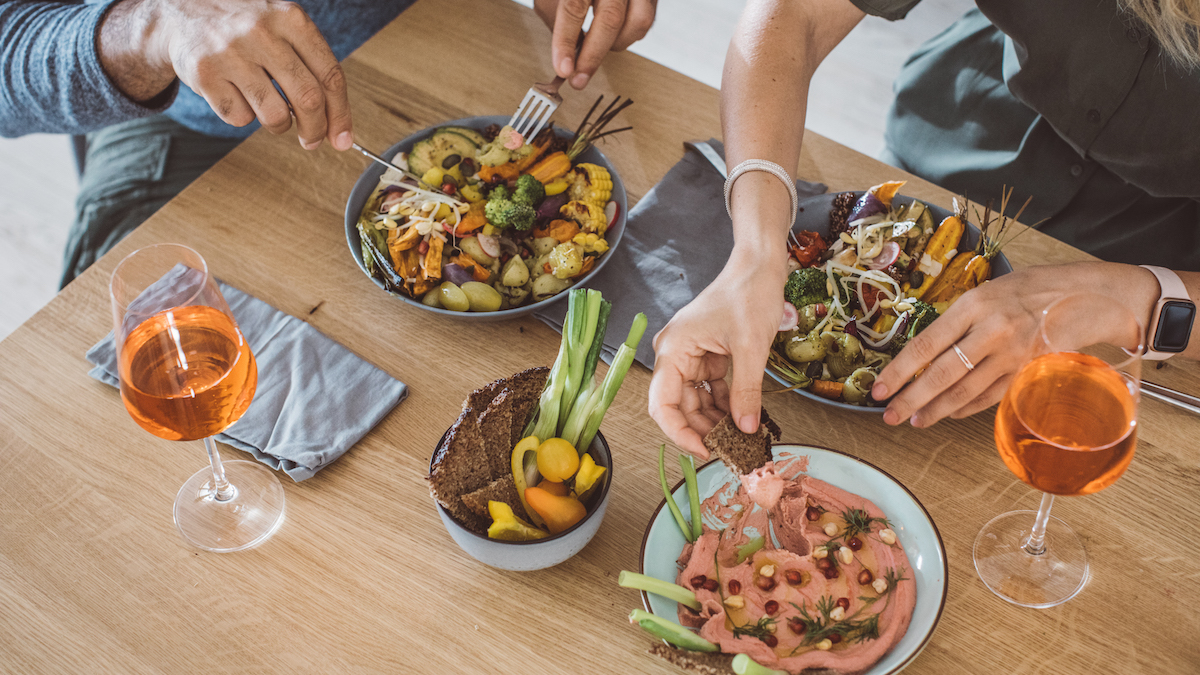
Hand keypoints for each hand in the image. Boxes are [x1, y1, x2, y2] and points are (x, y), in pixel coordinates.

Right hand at [102, 0, 352, 149]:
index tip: (342, 139)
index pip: (330, 76)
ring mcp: (231, 52)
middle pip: (308, 99)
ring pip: (275, 115)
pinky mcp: (205, 73)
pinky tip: (236, 94)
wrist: (180, 11)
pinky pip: (239, 117)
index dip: (341, 115)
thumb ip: (312, 66)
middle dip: (316, 129)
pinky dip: (244, 116)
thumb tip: (338, 127)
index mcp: (290, 18)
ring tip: (273, 113)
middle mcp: (262, 31)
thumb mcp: (282, 28)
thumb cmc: (243, 26)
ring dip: (280, 126)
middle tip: (313, 141)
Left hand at [533, 0, 656, 88]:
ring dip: (614, 45)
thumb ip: (554, 14)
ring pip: (638, 24)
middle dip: (592, 56)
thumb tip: (566, 52)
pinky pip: (645, 21)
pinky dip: (626, 34)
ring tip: (594, 47)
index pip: (574, 7)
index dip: (566, 41)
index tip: (562, 68)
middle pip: (611, 19)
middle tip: (578, 79)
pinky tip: (610, 33)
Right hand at [648, 251, 784, 458]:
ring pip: (694, 400)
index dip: (680, 433)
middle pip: (677, 405)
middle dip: (701, 429)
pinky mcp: (707, 355)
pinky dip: (723, 404)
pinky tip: (740, 416)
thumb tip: (747, 429)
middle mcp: (675, 354)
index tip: (704, 451)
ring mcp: (690, 355)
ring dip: (714, 419)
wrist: (759, 266)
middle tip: (728, 449)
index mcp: (673, 349)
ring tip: (738, 436)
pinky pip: (709, 388)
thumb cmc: (749, 293)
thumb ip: (746, 391)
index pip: (662, 404)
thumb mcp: (751, 347)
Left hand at [871, 262, 1158, 426]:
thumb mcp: (988, 291)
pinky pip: (991, 396)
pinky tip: (948, 414)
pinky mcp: (1030, 372)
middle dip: (911, 399)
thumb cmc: (1032, 289)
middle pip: (942, 374)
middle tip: (889, 416)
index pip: (926, 344)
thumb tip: (923, 352)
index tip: (879, 388)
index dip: (900, 370)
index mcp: (974, 305)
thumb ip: (958, 320)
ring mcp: (1013, 354)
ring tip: (915, 421)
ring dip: (936, 410)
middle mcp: (992, 330)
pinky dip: (967, 408)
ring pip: (966, 390)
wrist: (1089, 295)